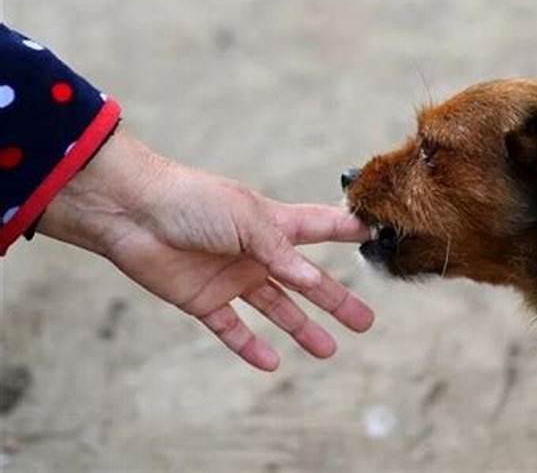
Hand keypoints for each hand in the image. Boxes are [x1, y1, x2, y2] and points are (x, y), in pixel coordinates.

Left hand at [38, 129, 373, 370]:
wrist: (132, 212)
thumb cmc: (194, 202)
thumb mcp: (249, 220)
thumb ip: (283, 252)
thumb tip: (315, 279)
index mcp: (273, 224)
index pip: (322, 227)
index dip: (348, 232)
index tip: (376, 236)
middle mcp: (257, 252)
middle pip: (306, 281)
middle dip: (336, 300)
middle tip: (364, 321)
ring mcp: (232, 277)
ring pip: (276, 308)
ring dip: (301, 329)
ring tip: (328, 350)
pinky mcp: (203, 299)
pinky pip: (231, 328)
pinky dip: (249, 346)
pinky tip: (271, 362)